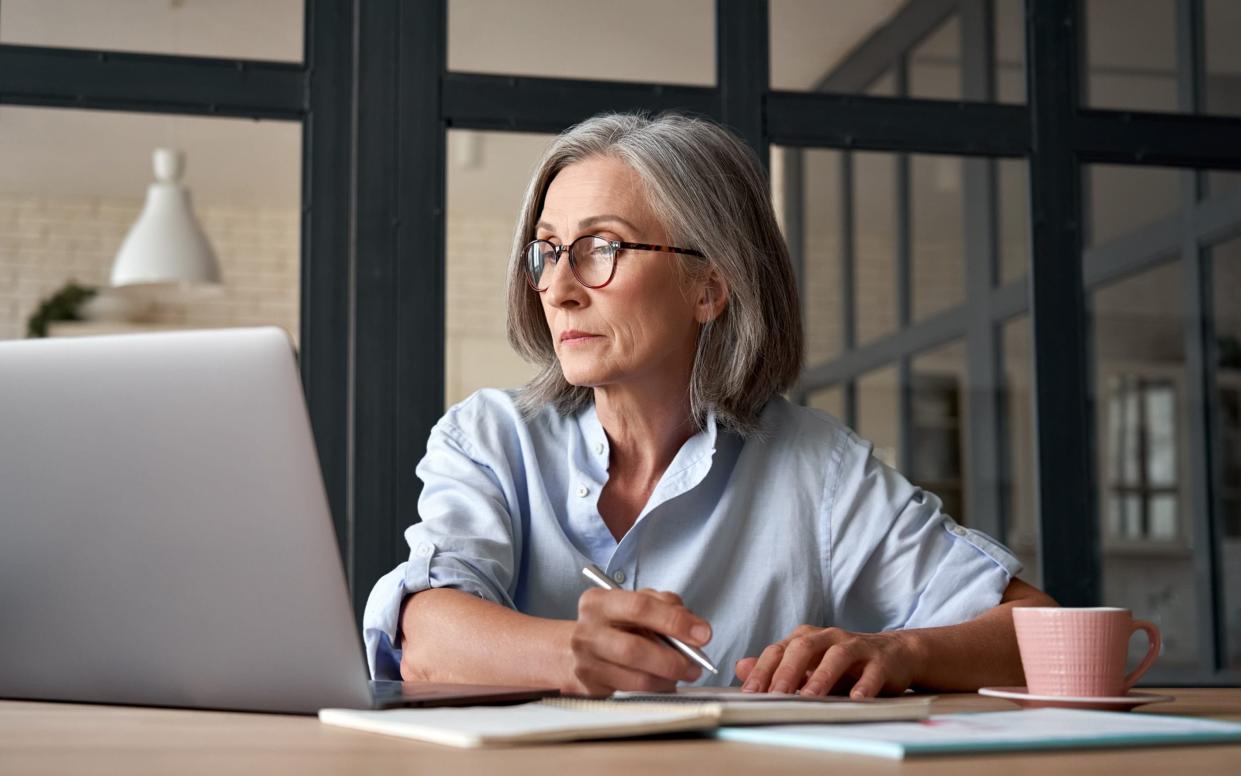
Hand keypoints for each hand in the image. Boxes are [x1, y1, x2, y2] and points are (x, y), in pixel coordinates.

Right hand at [568, 587, 711, 695]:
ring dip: (668, 678)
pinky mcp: (591, 686)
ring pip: (636, 678)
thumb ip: (666, 606)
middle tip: (695, 664)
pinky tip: (666, 681)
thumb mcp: (636, 602)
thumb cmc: (615, 624)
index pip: (640, 608)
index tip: (702, 634)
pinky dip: (657, 688)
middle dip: (673, 659)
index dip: (675, 621)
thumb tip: (695, 629)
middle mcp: (588, 631)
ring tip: (684, 673)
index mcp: (599, 602)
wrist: (576, 649)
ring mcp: (586, 662)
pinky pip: (633, 692)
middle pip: (635, 649)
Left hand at [735, 625, 918, 697]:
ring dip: (821, 677)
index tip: (750, 693)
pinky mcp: (881, 661)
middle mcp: (829, 637)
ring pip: (836, 656)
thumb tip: (740, 668)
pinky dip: (864, 685)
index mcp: (807, 638)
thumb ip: (776, 667)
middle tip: (774, 695)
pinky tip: (856, 699)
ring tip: (808, 697)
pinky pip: (872, 672)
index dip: (763, 671)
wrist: (895, 654)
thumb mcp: (809, 664)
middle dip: (786, 672)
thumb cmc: (846, 663)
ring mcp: (856, 647)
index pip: (778, 650)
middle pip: (803, 648)